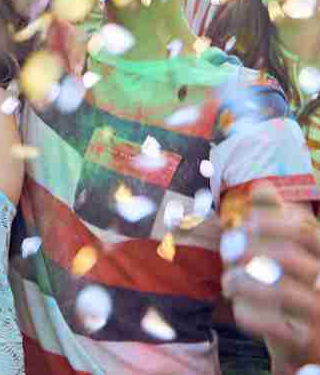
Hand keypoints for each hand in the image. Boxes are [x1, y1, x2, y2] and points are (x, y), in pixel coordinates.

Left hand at [221, 182, 319, 370]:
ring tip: (227, 283)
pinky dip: (252, 315)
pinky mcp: (313, 344)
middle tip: (227, 253)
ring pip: (283, 291)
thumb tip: (263, 185)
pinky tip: (239, 311)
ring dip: (245, 282)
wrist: (306, 351)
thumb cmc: (292, 294)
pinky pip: (279, 326)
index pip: (306, 230)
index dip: (271, 221)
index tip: (243, 223)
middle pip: (291, 256)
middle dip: (251, 250)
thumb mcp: (288, 257)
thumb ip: (278, 223)